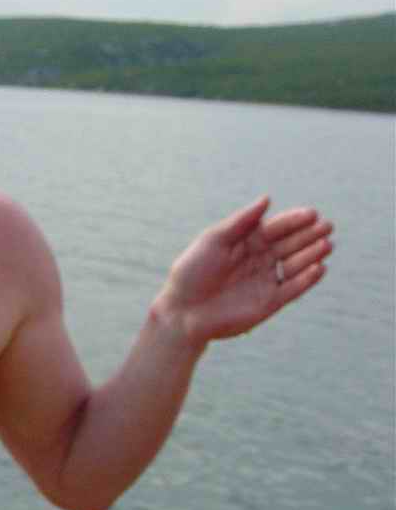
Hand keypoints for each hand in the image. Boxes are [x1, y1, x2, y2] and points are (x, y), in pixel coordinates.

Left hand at [155, 196, 332, 344]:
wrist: (182, 310)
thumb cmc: (192, 272)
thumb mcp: (213, 240)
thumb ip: (241, 222)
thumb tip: (267, 198)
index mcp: (246, 242)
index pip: (276, 228)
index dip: (294, 221)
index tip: (311, 213)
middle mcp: (260, 260)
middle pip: (290, 245)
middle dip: (309, 235)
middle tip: (326, 226)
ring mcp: (266, 280)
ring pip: (295, 265)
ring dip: (312, 255)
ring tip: (326, 244)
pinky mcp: (270, 302)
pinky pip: (293, 289)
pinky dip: (307, 279)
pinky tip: (318, 268)